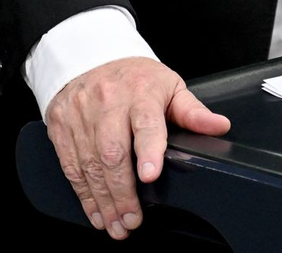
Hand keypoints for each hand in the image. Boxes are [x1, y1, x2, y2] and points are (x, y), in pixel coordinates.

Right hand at [45, 56, 229, 239]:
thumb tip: (220, 126)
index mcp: (141, 92)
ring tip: (116, 225)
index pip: (146, 122)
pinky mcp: (61, 127)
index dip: (149, 149)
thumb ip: (192, 111)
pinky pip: (71, 166)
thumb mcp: (169, 86)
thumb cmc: (136, 78)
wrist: (91, 57)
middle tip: (132, 220)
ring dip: (103, 201)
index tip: (150, 174)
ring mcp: (82, 115)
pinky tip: (95, 212)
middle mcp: (109, 103)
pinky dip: (83, 194)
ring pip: (90, 165)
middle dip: (123, 192)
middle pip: (114, 152)